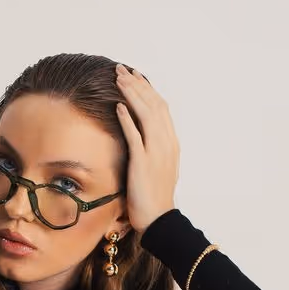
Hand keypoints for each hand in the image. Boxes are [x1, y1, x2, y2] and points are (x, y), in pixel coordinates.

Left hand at [115, 64, 179, 233]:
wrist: (158, 219)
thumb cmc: (153, 198)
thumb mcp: (156, 168)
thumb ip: (151, 150)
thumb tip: (140, 137)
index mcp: (170, 143)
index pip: (160, 108)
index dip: (146, 90)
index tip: (134, 77)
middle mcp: (166, 143)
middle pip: (153, 104)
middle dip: (137, 85)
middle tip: (121, 70)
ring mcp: (156, 152)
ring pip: (146, 114)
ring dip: (132, 94)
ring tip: (118, 79)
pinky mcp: (143, 162)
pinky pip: (135, 136)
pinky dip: (128, 119)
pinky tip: (118, 106)